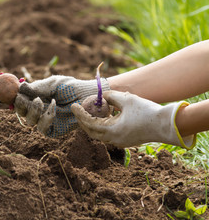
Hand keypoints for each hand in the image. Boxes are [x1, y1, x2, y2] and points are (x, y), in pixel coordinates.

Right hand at [13, 75, 109, 137]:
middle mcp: (37, 110)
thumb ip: (37, 87)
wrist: (88, 96)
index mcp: (34, 97)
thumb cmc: (71, 87)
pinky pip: (42, 128)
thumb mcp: (53, 84)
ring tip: (40, 100)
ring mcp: (44, 121)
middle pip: (20, 112)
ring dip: (32, 111)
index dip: (9, 98)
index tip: (2, 93)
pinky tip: (53, 108)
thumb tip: (20, 87)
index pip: (17, 100)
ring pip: (29, 121)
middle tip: (22, 97)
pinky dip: (45, 118)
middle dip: (20, 105)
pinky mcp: (53, 130)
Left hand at [71, 90, 195, 148]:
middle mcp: (113, 140)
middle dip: (83, 121)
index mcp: (111, 131)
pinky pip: (109, 135)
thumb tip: (101, 96)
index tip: (73, 106)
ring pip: (100, 134)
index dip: (80, 114)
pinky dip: (104, 126)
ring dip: (93, 124)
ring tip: (91, 112)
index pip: (88, 123)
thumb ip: (111, 97)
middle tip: (78, 110)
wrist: (166, 124)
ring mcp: (120, 142)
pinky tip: (106, 116)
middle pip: (91, 132)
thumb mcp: (126, 99)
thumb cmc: (147, 111)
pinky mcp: (126, 141)